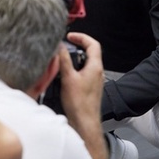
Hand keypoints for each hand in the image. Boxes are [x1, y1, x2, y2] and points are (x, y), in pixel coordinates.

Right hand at [59, 32, 106, 158]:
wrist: (85, 122)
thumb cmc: (79, 104)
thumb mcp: (68, 77)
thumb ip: (64, 60)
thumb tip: (60, 46)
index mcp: (95, 67)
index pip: (93, 44)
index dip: (81, 37)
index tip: (70, 36)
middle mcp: (97, 72)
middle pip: (90, 52)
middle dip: (77, 47)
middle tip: (65, 45)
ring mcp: (95, 80)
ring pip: (86, 63)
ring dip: (75, 59)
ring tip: (63, 60)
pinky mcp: (90, 87)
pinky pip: (83, 73)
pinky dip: (75, 69)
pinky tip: (65, 75)